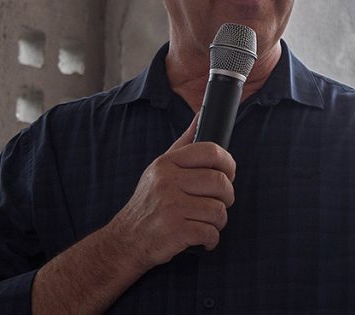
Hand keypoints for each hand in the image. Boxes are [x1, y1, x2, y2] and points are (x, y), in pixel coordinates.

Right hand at [109, 114, 235, 269]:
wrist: (125, 240)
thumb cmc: (149, 203)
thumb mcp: (160, 169)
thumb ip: (184, 143)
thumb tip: (201, 114)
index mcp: (167, 163)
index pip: (210, 151)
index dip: (228, 162)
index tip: (229, 173)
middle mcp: (168, 181)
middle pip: (220, 182)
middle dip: (227, 196)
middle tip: (220, 203)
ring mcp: (171, 206)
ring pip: (218, 210)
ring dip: (218, 221)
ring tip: (207, 223)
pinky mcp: (176, 230)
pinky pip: (211, 233)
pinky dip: (211, 240)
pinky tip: (201, 239)